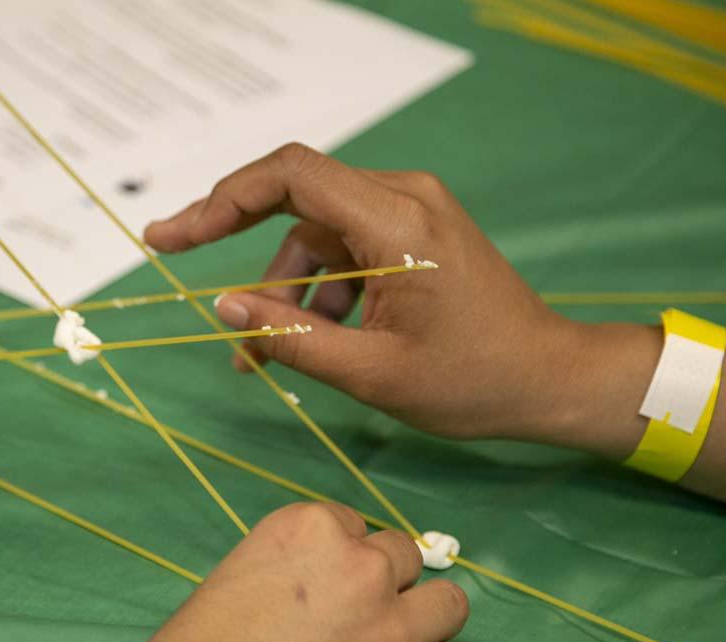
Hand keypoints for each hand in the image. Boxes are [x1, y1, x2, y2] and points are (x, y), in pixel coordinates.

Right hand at [145, 144, 725, 510]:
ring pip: (316, 236)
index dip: (223, 199)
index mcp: (397, 220)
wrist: (551, 379)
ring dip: (285, 290)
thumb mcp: (371, 372)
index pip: (292, 175)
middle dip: (238, 242)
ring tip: (264, 356)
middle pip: (296, 201)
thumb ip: (290, 339)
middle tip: (184, 271)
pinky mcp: (414, 235)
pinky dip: (318, 293)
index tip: (175, 237)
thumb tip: (223, 307)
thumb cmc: (472, 382)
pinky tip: (312, 342)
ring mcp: (410, 213)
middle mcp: (403, 198)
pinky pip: (344, 251)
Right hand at [149, 502, 471, 641]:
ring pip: (449, 605)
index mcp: (308, 531)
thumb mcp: (232, 583)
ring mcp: (394, 628)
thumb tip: (310, 598)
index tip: (326, 588)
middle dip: (385, 585)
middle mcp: (360, 568)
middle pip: (403, 558)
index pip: (352, 526)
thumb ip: (285, 574)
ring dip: (425, 623)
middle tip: (357, 620)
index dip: (340, 560)